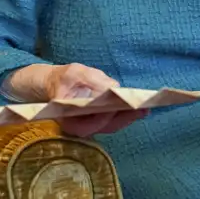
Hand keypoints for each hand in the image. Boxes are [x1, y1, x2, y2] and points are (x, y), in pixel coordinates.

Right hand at [7, 63, 147, 136]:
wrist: (54, 83)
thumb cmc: (63, 78)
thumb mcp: (75, 72)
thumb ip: (92, 79)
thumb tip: (113, 87)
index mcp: (68, 118)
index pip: (89, 124)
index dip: (105, 117)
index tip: (119, 106)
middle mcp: (78, 126)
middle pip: (104, 127)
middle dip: (124, 118)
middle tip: (142, 108)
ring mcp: (88, 125)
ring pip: (110, 126)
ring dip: (128, 118)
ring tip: (145, 107)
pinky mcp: (96, 120)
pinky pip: (112, 121)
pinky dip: (125, 115)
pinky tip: (139, 107)